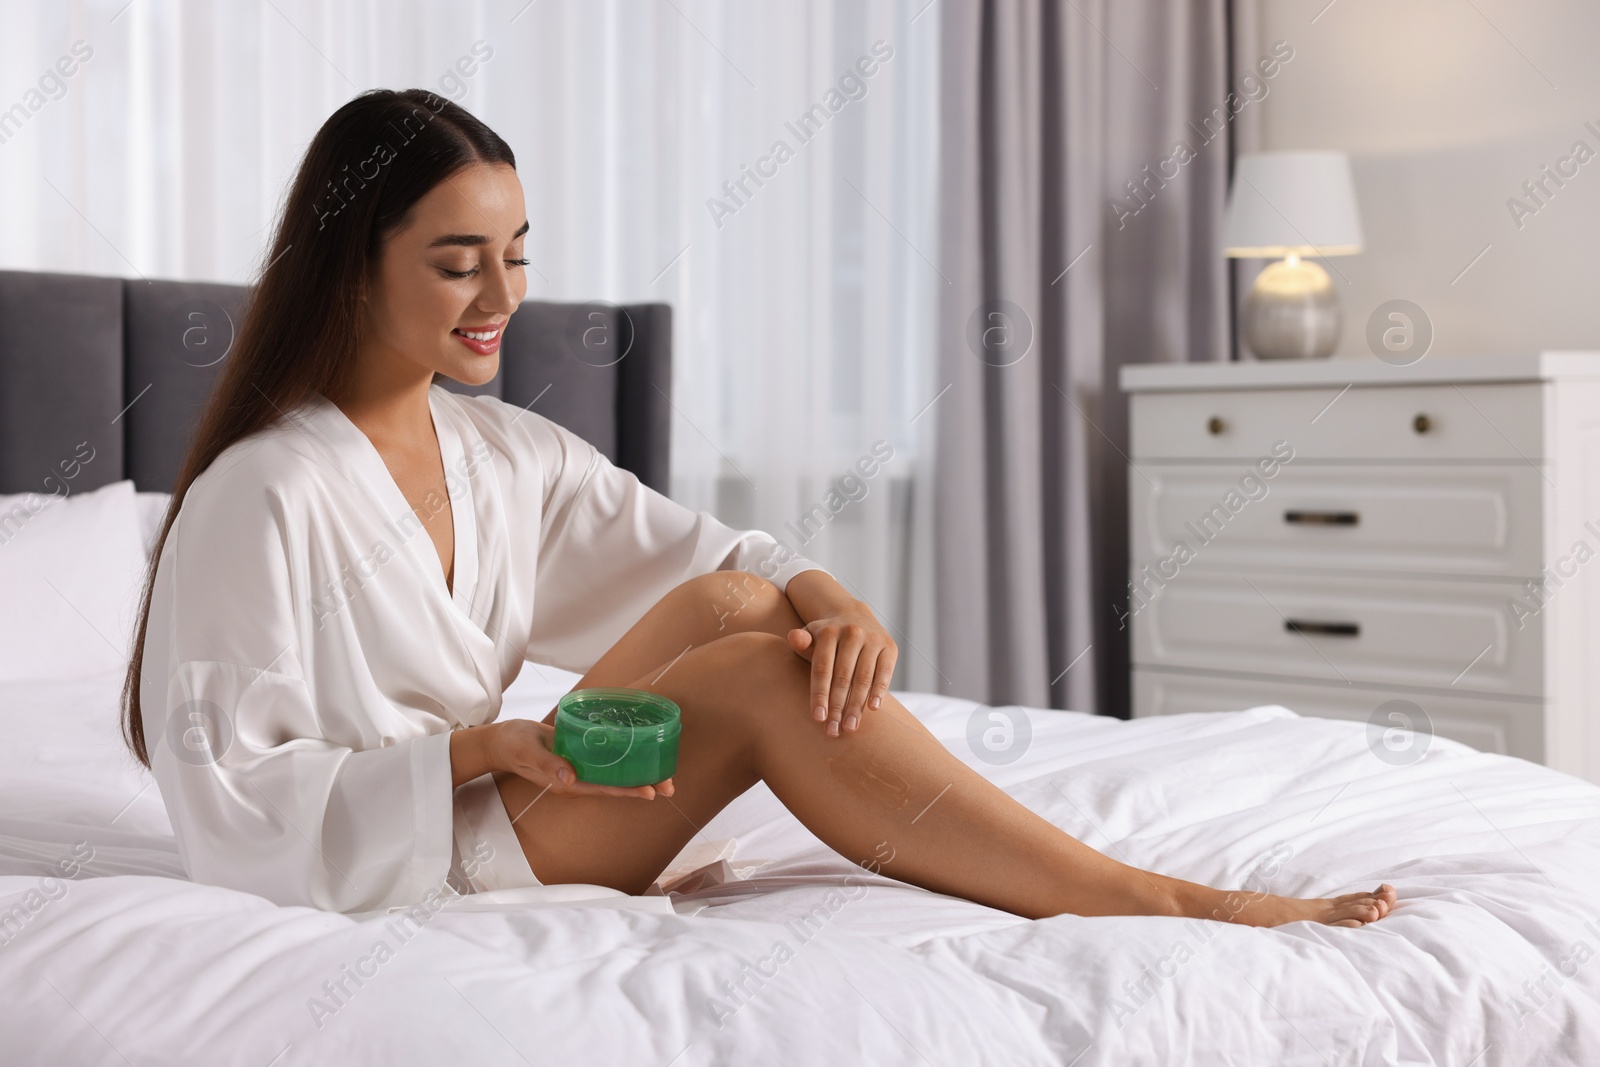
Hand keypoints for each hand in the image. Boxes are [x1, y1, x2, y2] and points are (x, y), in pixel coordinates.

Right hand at [486, 720, 675, 798]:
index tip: (651, 792)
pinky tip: (641, 753)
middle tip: (671, 785)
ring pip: (614, 775)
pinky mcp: (580, 757)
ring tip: (665, 774)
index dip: (628, 791)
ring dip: (638, 774)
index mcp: (567, 784)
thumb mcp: (529, 752)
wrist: (503, 739)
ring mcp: (579, 770)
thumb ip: (548, 764)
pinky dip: (625, 759)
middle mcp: (577, 780)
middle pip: (615, 786)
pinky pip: (606, 762)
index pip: (604, 790)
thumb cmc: (514, 745)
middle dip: (642, 786)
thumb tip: (569, 778)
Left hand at [786, 606, 897, 737]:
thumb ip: (801, 641)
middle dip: (837, 707)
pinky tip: (873, 709)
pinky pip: (884, 673)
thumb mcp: (810, 637)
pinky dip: (879, 691)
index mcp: (829, 632)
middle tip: (833, 730)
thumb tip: (795, 639)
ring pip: (864, 678)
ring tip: (850, 727)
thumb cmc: (826, 638)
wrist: (854, 616)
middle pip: (843, 677)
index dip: (819, 695)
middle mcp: (852, 633)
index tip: (819, 718)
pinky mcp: (889, 647)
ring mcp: (873, 639)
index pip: (822, 669)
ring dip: (856, 706)